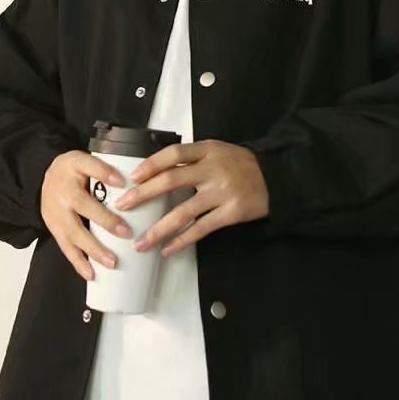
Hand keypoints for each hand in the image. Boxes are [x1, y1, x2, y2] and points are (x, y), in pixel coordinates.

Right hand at [40, 150, 134, 280]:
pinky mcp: (54, 229)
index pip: (90, 167)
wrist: (44, 178)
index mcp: (73, 167)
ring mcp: (57, 213)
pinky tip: (91, 273)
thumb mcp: (85, 160)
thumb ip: (105, 168)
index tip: (122, 181)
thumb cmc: (72, 171)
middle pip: (83, 205)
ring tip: (111, 262)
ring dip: (93, 249)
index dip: (105, 173)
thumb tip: (133, 183)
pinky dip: (79, 262)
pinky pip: (66, 248)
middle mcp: (63, 191)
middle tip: (125, 232)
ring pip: (74, 233)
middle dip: (105, 220)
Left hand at [113, 139, 269, 255]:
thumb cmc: (240, 165)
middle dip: (143, 194)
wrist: (275, 180)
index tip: (133, 177)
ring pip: (183, 211)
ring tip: (140, 243)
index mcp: (208, 150)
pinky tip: (167, 249)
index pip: (174, 153)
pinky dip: (182, 240)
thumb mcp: (218, 150)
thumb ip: (192, 157)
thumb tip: (157, 170)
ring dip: (158, 229)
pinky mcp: (230, 213)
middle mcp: (213, 169)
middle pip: (172, 180)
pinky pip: (201, 229)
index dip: (151, 164)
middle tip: (123, 206)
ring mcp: (221, 192)